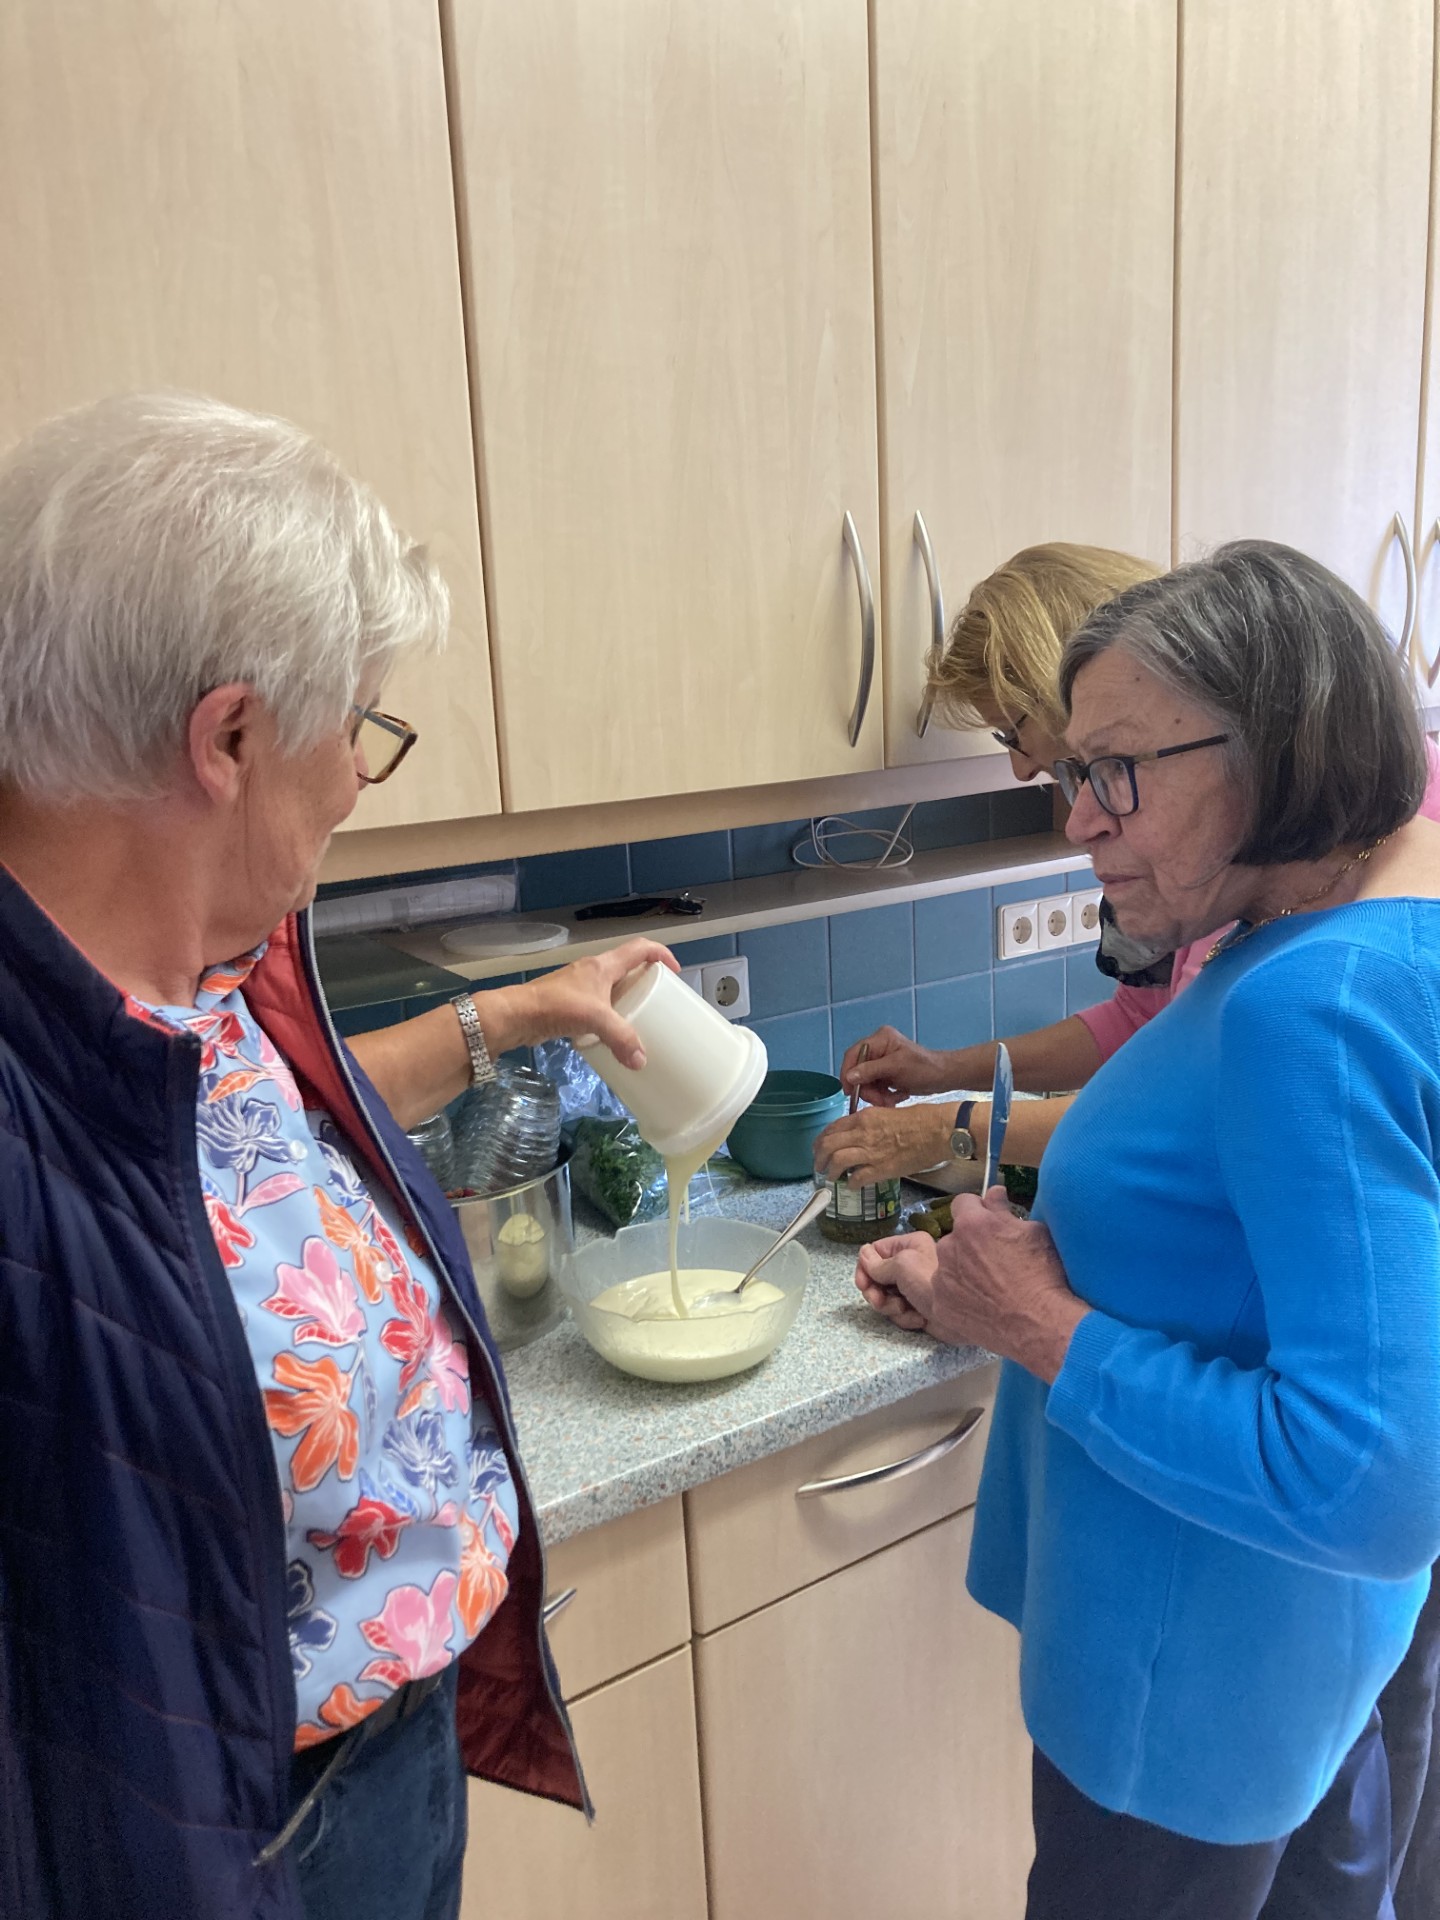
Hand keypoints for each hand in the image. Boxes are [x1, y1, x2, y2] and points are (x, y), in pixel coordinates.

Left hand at [481, 938, 678, 1068]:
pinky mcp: (569, 1005)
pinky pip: (598, 1006)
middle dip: (646, 982)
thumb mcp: (595, 1019)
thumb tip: (641, 1061)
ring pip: (612, 989)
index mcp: (603, 965)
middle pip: (627, 968)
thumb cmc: (556, 1006)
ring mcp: (579, 988)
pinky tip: (611, 1036)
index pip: (640, 948)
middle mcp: (593, 972)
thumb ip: (621, 1038)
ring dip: (627, 1001)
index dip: (661, 955)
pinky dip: (609, 1017)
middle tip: (659, 1002)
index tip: (675, 973)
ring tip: (640, 1021)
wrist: (516, 1015)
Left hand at [815, 1101, 959, 1183]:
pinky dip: (850, 1184)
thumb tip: (860, 1136)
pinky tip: (852, 1185)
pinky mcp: (881, 1169)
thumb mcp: (887, 1114)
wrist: (938, 1131)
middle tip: (819, 1165)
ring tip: (830, 1177)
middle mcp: (862, 1133)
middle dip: (819, 1157)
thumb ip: (870, 1125)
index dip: (821, 1140)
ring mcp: (870, 1152)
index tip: (820, 1148)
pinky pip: (856, 1179)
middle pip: (827, 1145)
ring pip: (836, 1161)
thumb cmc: (920, 1120)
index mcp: (863, 1118)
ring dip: (830, 1171)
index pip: (832, 1128)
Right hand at [839, 1026, 953, 1105]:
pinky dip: (883, 1096)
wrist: (944, 1077)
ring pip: (867, 1082)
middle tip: (878, 1101)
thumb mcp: (896, 1067)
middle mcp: (879, 1048)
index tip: (849, 1091)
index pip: (854, 1054)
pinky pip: (876, 1087)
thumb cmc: (925, 1068)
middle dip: (867, 1089)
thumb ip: (871, 1070)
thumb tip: (849, 1076)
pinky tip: (895, 1098)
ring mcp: (883, 1061)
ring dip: (876, 1095)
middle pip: (859, 1071)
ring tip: (889, 1101)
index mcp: (880, 1039)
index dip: (848, 1073)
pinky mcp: (887, 1074)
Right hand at [854, 1233, 939, 1332]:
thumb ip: (879, 1263)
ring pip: (884, 1297)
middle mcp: (910, 1263)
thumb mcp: (902, 1266)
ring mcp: (913, 1287)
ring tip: (904, 1309)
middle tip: (879, 1301)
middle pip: (876, 1277)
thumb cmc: (931, 1283)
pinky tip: (919, 1319)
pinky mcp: (916, 1307)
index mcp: (909, 1245)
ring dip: (890, 1307)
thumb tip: (863, 1255)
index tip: (863, 1285)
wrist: (962, 1316)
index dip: (865, 1268)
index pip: (875, 1251)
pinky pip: (897, 1312)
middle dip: (876, 1292)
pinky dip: (904, 1317)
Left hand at [899, 1187, 1086, 1379]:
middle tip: (995, 1260)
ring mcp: (942, 1278)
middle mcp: (949, 1247)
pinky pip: (946, 1292)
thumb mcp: (1034, 1234)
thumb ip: (1005, 1211)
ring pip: (949, 1265)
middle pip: (955, 1236)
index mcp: (972, 1224)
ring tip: (989, 1286)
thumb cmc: (1043, 1276)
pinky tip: (982, 1304)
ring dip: (962, 1269)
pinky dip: (959, 1295)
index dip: (977, 1211)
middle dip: (971, 1243)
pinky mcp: (940, 1305)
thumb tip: (994, 1192)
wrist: (1039, 1325)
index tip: (988, 1222)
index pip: (963, 1203)